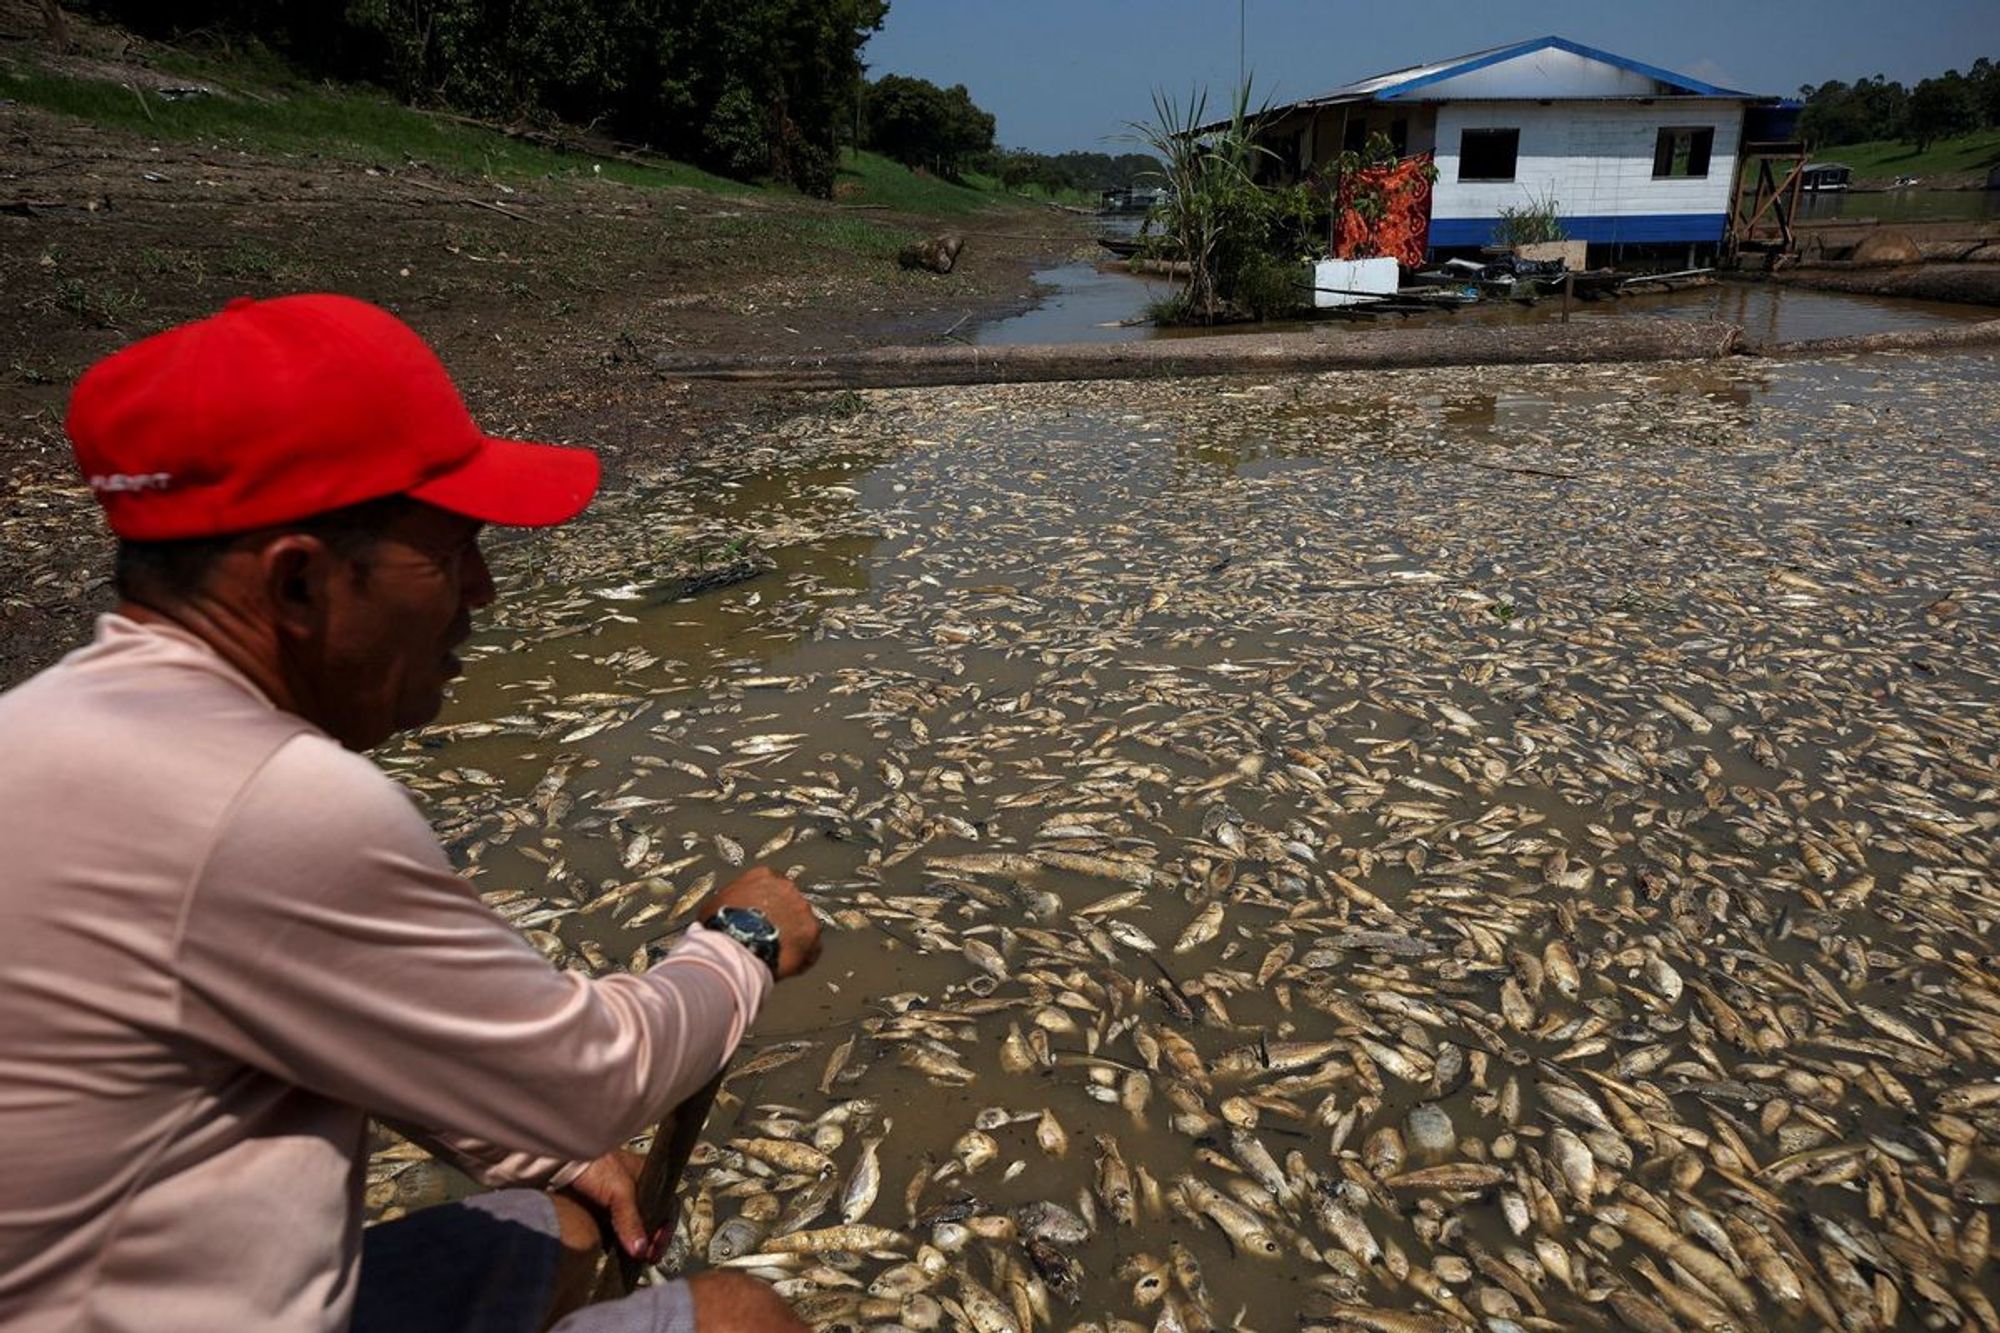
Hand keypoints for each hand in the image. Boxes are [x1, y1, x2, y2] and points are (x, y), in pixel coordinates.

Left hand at [560, 1149, 659, 1260]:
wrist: (559, 1162)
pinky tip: (615, 1254)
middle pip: (649, 1220)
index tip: (655, 1248)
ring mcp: (615, 1201)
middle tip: (644, 1259)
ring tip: (630, 1261)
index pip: (666, 1206)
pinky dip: (615, 1243)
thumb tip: (641, 1251)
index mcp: (648, 1177)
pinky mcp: (598, 1211)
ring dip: (632, 1244)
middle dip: (649, 1241)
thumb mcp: (620, 1192)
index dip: (664, 1229)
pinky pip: (613, 1231)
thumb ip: (631, 1221)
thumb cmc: (595, 1166)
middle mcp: (635, 1189)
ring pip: (631, 1227)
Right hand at [699, 866, 821, 979]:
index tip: (762, 916)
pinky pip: (813, 945)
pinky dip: (804, 956)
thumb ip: (731, 903)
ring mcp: (802, 908)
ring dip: (793, 937)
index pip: (771, 885)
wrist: (733, 946)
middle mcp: (786, 887)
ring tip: (776, 954)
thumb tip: (726, 913)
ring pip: (802, 923)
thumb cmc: (721, 927)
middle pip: (790, 902)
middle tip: (769, 936)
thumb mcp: (715, 905)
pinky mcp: (812, 931)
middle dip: (782, 918)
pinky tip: (788, 966)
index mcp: (763, 876)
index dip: (767, 904)